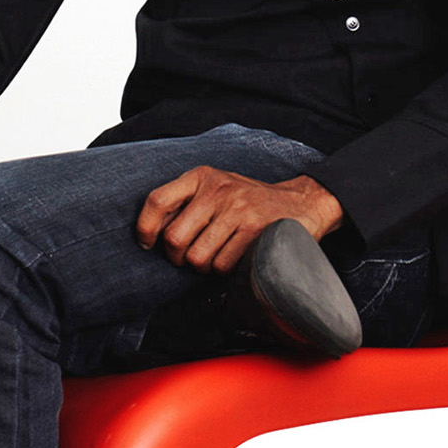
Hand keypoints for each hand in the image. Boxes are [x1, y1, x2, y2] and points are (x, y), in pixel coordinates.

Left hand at [135, 168, 343, 274]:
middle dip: (179, 258)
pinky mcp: (255, 229)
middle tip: (190, 258)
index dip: (146, 228)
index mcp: (201, 177)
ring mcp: (237, 209)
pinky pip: (222, 265)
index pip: (158, 200)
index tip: (148, 244)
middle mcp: (217, 189)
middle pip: (174, 238)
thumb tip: (152, 234)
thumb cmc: (249, 202)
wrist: (301, 202)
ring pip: (197, 257)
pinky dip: (225, 270)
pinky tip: (234, 259)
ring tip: (215, 258)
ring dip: (203, 267)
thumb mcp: (216, 189)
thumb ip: (186, 203)